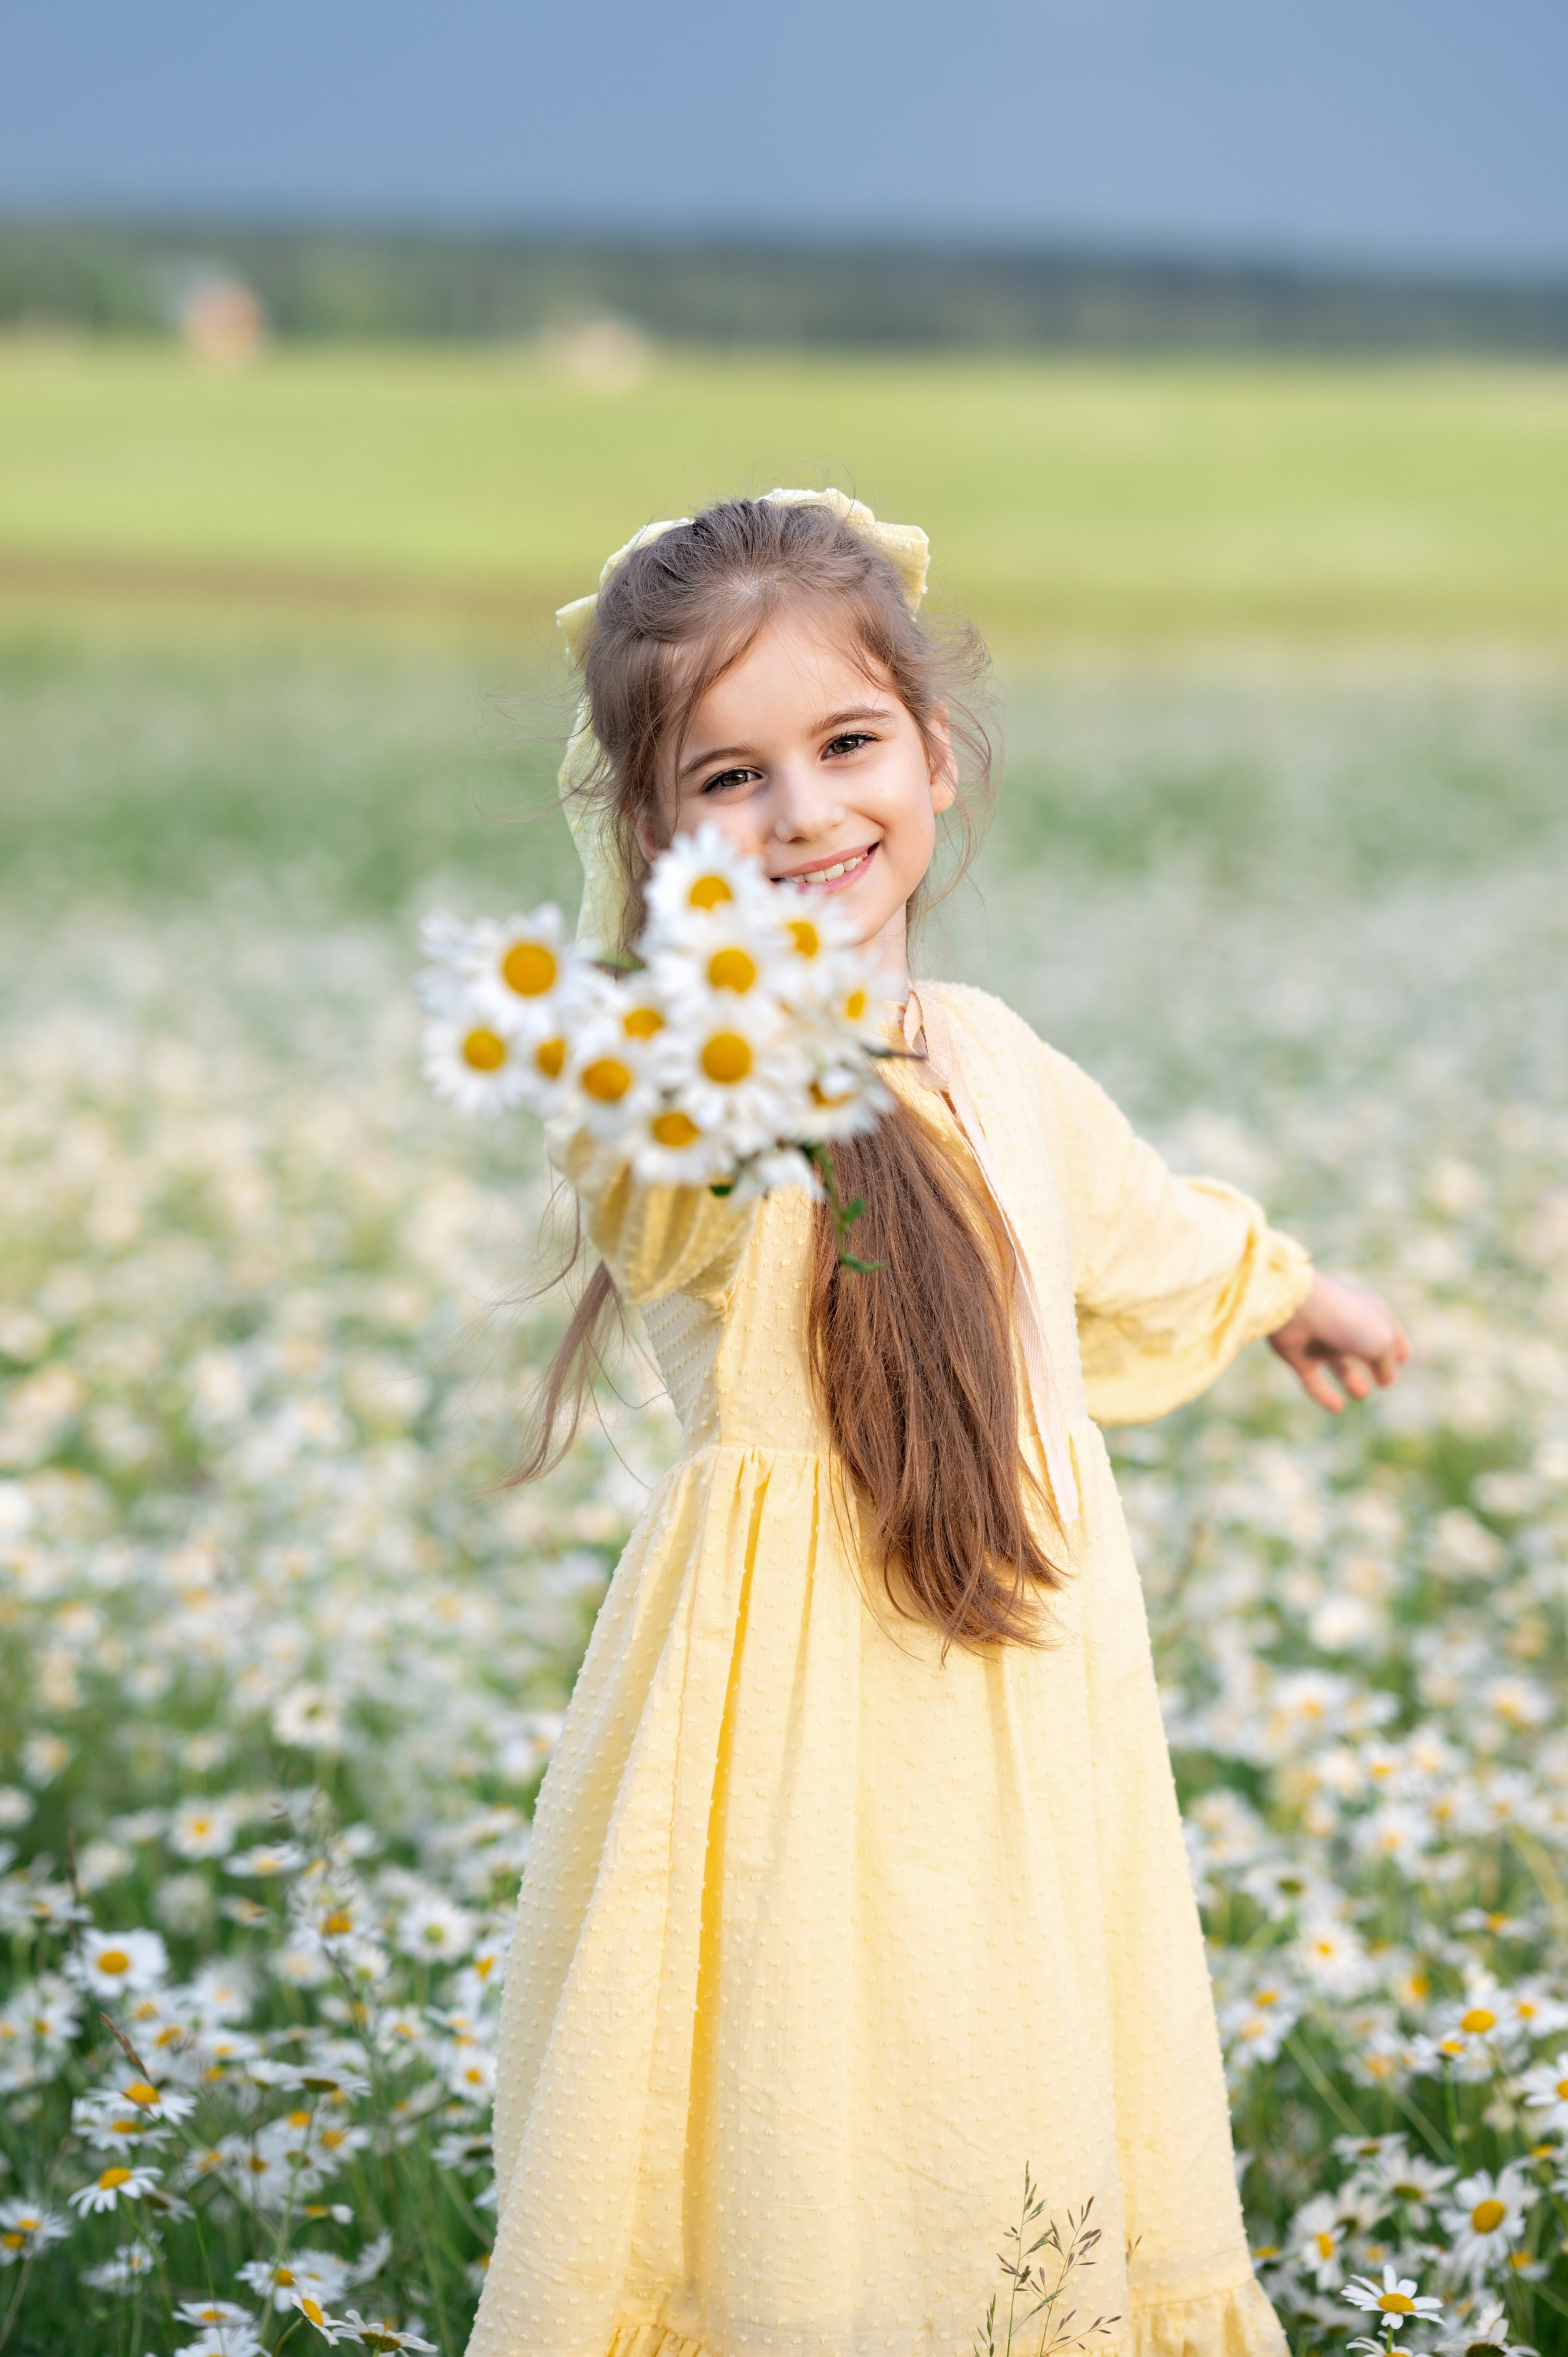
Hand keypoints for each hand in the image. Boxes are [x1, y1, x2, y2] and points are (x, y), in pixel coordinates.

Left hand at [1268, 1270, 1409, 1412]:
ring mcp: (1321, 1341)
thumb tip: (1387, 1380)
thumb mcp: (1381, 1342)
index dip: (1397, 1346)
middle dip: (1374, 1364)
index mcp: (1370, 1314)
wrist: (1295, 1309)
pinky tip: (1337, 1408)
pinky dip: (1324, 1395)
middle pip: (1363, 1349)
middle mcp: (1346, 1327)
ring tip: (1361, 1394)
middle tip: (1384, 1383)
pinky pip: (1313, 1380)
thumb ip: (1388, 1364)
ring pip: (1339, 1364)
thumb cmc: (1345, 1320)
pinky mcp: (1299, 1357)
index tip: (1404, 1359)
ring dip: (1351, 1379)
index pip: (1389, 1331)